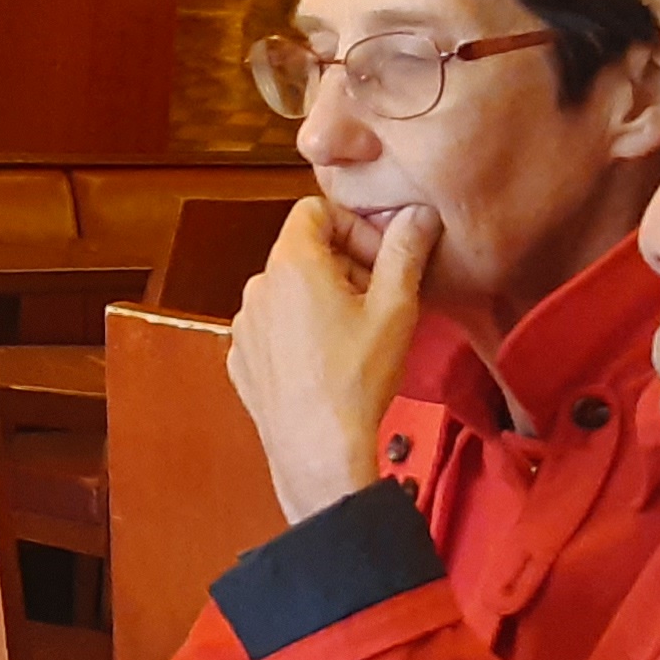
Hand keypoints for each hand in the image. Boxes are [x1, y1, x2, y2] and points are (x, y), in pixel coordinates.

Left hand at [228, 198, 439, 520]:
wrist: (317, 449)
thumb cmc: (355, 381)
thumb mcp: (396, 308)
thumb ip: (406, 251)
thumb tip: (417, 214)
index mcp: (292, 263)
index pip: (314, 210)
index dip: (353, 226)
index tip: (379, 260)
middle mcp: (258, 287)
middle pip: (302, 251)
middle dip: (343, 266)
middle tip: (377, 302)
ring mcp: (244, 325)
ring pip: (287, 291)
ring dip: (320, 300)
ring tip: (354, 337)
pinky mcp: (241, 358)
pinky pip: (273, 328)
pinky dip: (298, 333)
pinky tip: (326, 362)